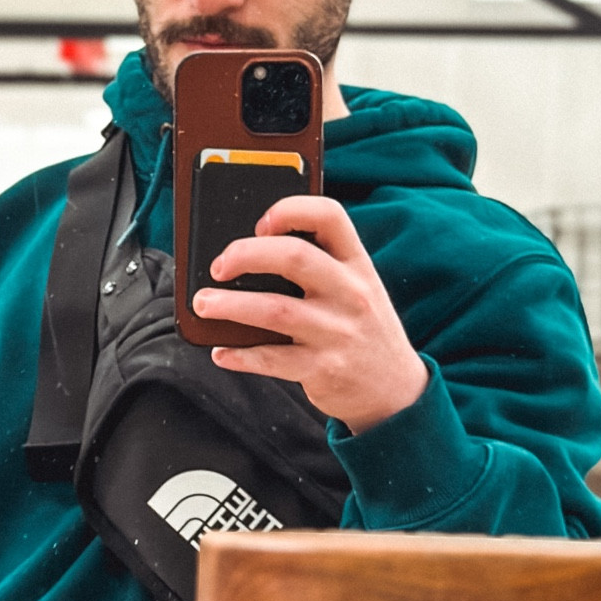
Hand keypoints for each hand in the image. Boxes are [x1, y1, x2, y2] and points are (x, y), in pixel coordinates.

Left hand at [192, 195, 427, 435]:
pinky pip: (272, 359)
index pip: (330, 216)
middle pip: (293, 257)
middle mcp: (351, 294)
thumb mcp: (359, 289)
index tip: (260, 223)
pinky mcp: (323, 369)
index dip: (290, 210)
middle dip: (244, 255)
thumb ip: (322, 267)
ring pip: (274, 310)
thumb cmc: (363, 330)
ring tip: (204, 304)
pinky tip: (222, 352)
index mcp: (358, 264)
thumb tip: (251, 252)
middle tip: (218, 266)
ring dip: (230, 305)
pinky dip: (240, 356)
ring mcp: (337, 332)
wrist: (397, 390)